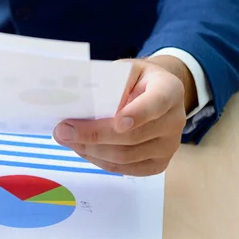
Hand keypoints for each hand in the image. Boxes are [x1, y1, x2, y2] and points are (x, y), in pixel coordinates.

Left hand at [53, 56, 196, 175]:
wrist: (157, 94)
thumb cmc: (136, 80)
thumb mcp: (125, 70)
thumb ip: (108, 82)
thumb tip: (77, 102)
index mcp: (170, 90)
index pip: (156, 103)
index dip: (137, 114)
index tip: (117, 122)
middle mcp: (175, 120)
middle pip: (133, 136)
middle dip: (94, 135)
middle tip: (63, 130)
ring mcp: (168, 146)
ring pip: (126, 156)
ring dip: (91, 150)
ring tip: (66, 139)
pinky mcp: (158, 164)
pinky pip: (125, 169)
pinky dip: (99, 160)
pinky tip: (82, 149)